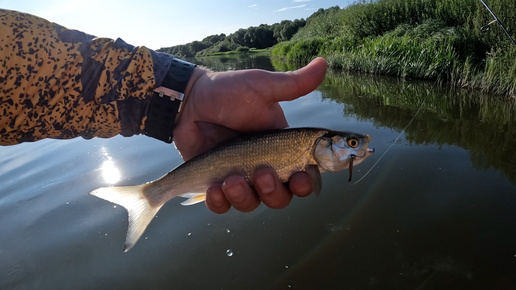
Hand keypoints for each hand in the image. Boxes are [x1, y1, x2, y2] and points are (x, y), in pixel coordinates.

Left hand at [173, 57, 326, 212]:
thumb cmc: (228, 91)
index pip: (303, 175)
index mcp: (281, 148)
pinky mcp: (215, 183)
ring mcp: (240, 177)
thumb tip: (323, 63)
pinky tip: (215, 188)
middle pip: (280, 197)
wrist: (189, 100)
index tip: (301, 177)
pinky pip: (222, 205)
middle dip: (274, 191)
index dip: (306, 183)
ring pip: (252, 204)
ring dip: (245, 197)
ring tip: (231, 179)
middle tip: (262, 174)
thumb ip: (294, 84)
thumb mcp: (262, 87)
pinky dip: (220, 202)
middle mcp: (264, 167)